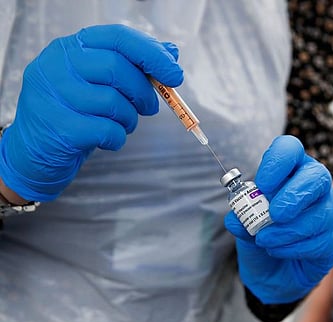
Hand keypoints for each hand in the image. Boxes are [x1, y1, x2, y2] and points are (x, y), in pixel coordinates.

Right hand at [0, 24, 182, 200]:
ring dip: (130, 119)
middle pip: (117, 67)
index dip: (152, 54)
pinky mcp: (58, 127)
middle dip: (144, 92)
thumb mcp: (101, 85)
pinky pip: (107, 130)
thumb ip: (134, 66)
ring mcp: (53, 95)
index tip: (175, 74)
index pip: (118, 37)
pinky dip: (118, 138)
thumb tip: (171, 52)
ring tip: (123, 124)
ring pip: (113, 102)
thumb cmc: (75, 113)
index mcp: (71, 48)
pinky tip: (108, 140)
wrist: (36, 152)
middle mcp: (57, 65)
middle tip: (150, 108)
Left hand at [225, 135, 332, 303]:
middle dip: (293, 196)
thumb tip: (236, 218)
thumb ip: (241, 218)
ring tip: (264, 240)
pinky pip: (320, 240)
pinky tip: (277, 250)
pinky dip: (294, 248)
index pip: (290, 149)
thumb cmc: (261, 235)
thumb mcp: (243, 226)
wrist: (273, 272)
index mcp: (289, 170)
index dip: (278, 161)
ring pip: (319, 214)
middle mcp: (313, 184)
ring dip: (287, 230)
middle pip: (316, 176)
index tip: (262, 184)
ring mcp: (328, 210)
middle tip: (274, 214)